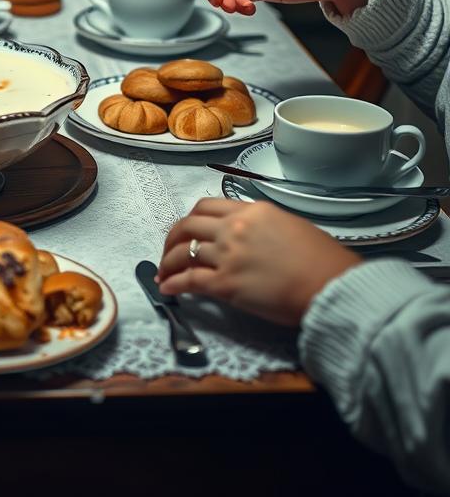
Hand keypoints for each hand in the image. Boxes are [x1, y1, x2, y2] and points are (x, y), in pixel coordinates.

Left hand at [156, 198, 360, 325]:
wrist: (333, 286)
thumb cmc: (323, 260)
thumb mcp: (290, 225)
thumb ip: (261, 225)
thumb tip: (248, 234)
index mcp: (251, 211)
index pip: (206, 207)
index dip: (190, 219)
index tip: (186, 230)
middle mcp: (234, 228)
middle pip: (188, 226)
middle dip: (172, 239)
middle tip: (169, 252)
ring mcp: (227, 255)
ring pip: (183, 252)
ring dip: (168, 263)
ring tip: (163, 273)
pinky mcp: (226, 284)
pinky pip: (189, 280)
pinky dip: (173, 283)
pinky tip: (167, 289)